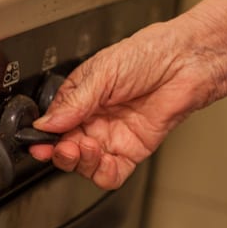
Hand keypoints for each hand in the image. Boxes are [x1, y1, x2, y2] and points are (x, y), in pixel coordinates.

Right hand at [30, 21, 221, 189]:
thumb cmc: (150, 53)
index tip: (39, 142)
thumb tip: (47, 123)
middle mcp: (94, 118)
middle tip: (63, 146)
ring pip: (85, 164)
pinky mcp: (133, 150)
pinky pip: (112, 173)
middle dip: (61, 152)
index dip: (44, 136)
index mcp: (80, 97)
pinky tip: (102, 160)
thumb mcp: (102, 72)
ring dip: (80, 162)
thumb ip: (74, 102)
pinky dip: (103, 173)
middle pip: (66, 148)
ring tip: (86, 148)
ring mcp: (113, 135)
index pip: (54, 124)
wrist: (187, 62)